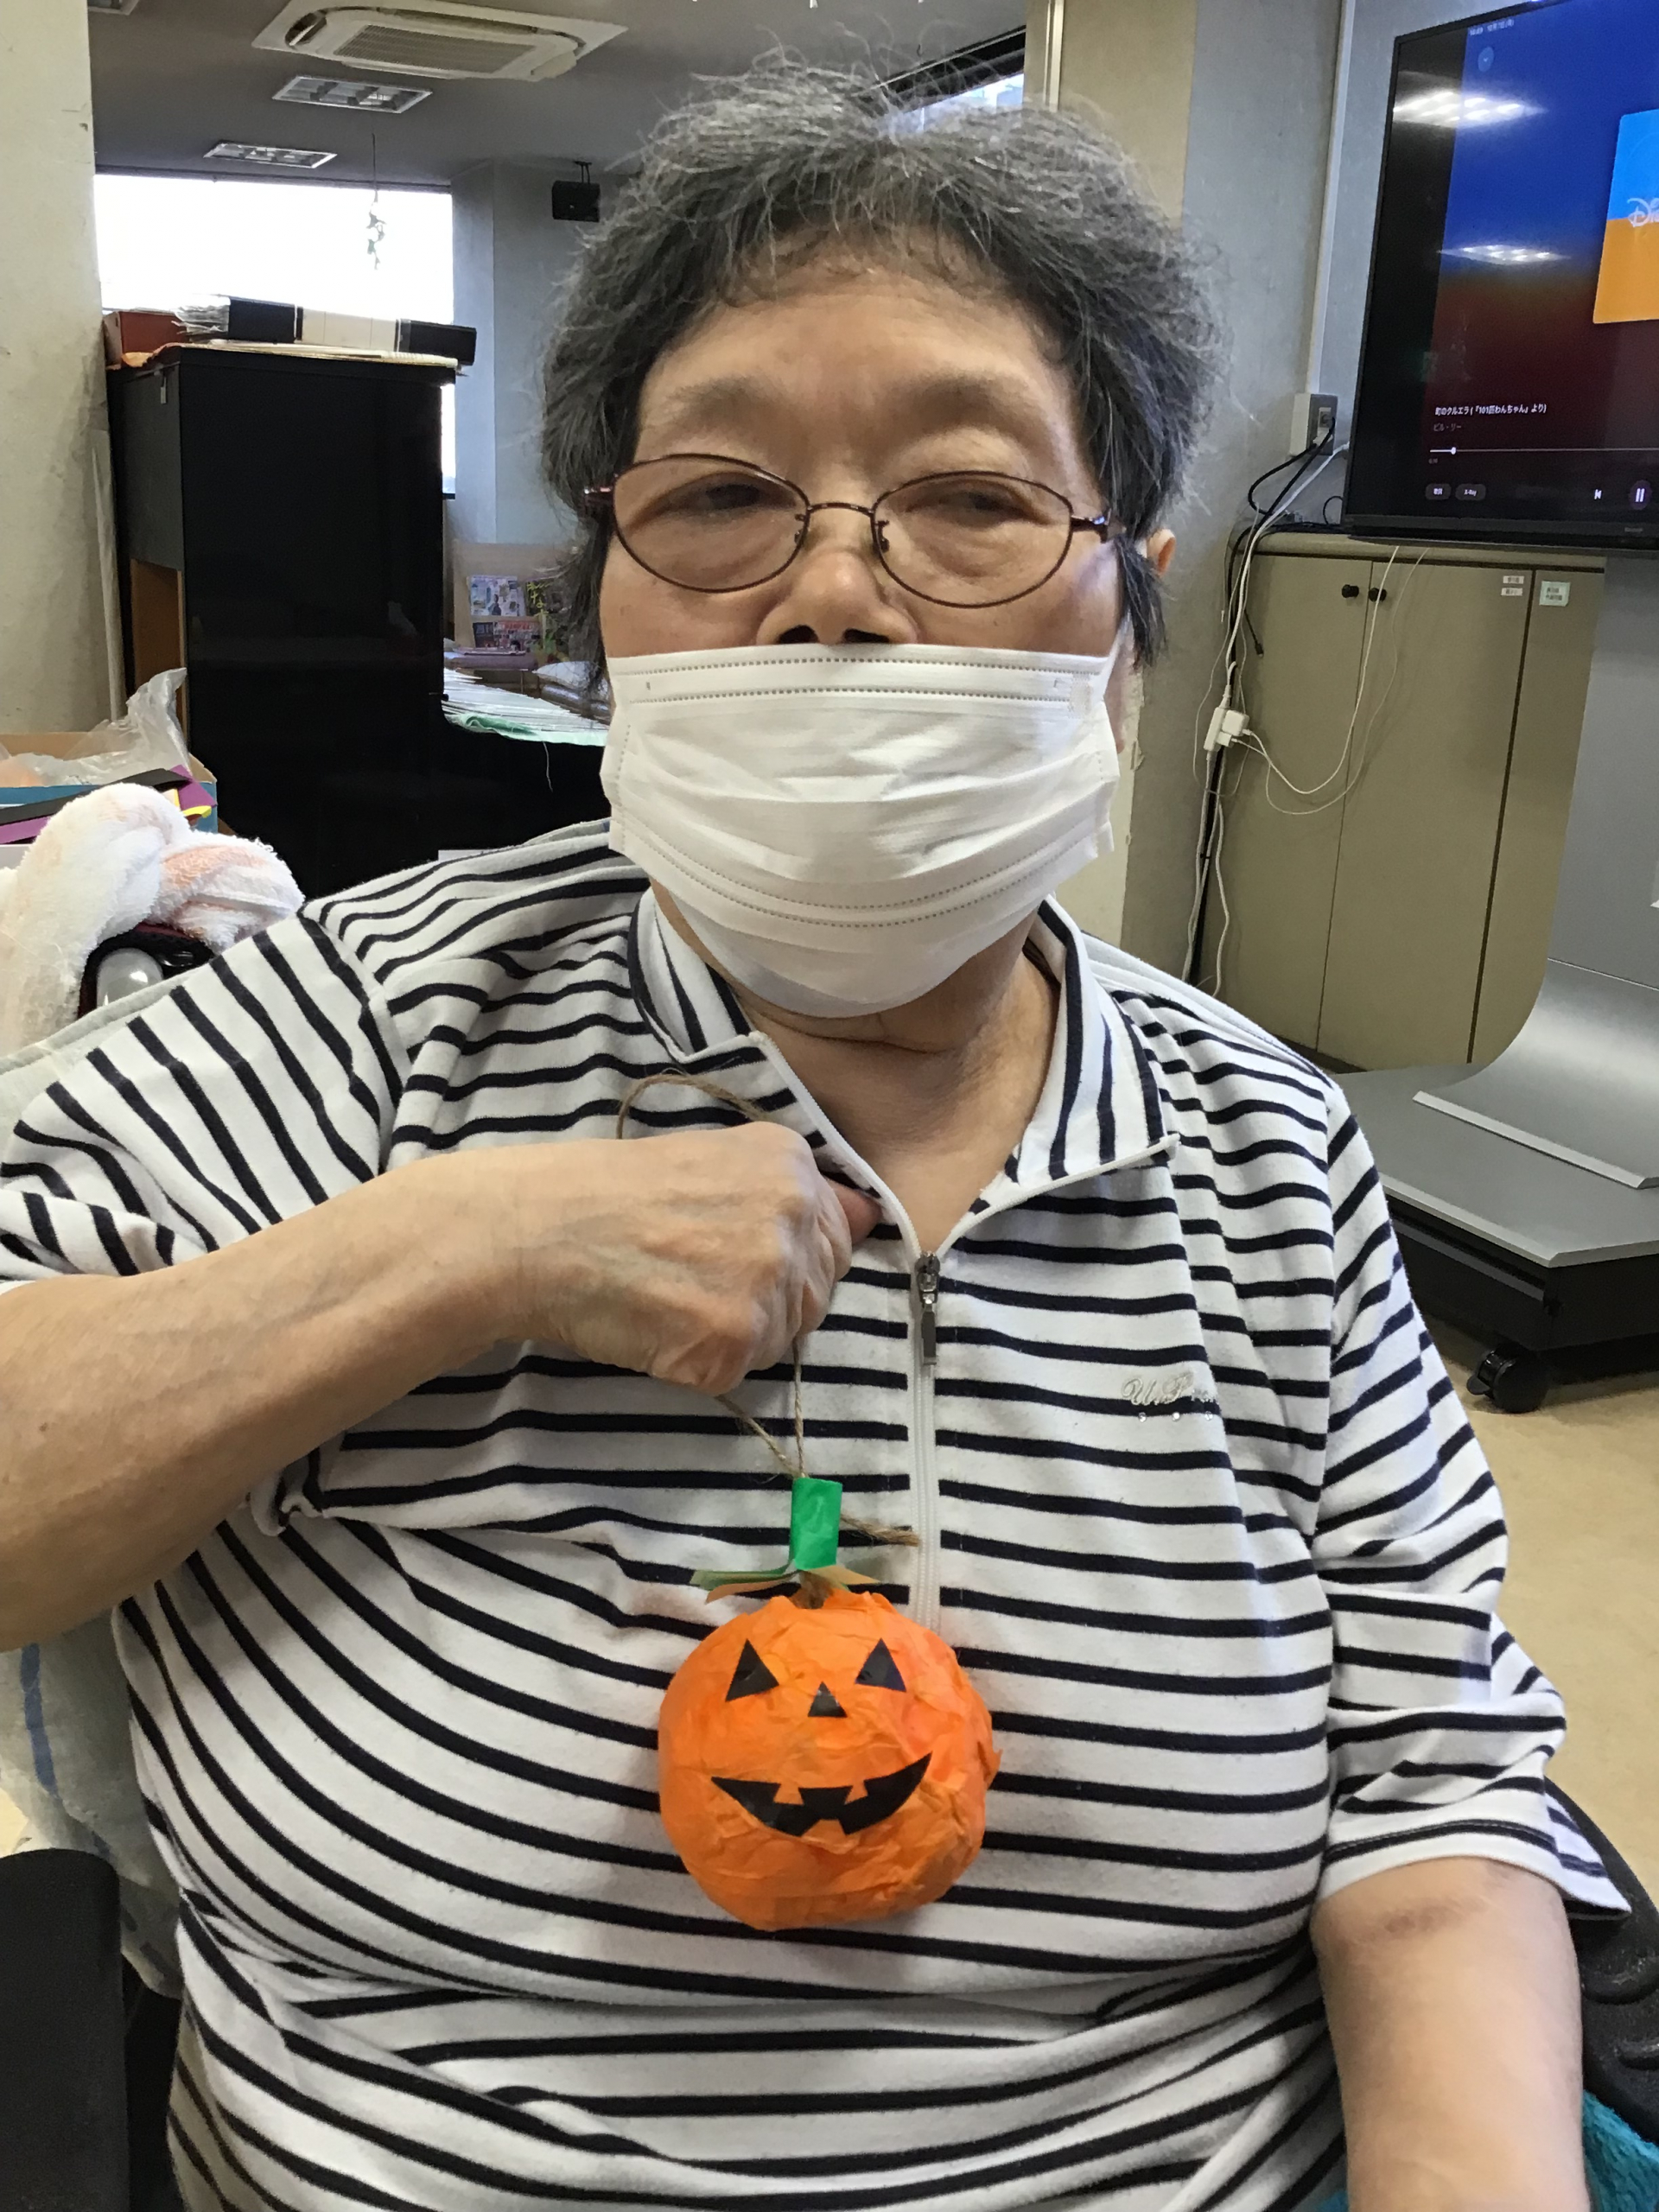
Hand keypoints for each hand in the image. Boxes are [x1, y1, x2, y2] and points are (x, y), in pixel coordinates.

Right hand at [455, 1125, 880, 1393]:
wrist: (536, 1229)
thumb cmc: (603, 1192)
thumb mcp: (709, 1159)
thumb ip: (780, 1192)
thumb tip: (864, 1219)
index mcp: (789, 1164)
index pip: (837, 1236)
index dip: (787, 1257)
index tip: (734, 1257)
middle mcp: (793, 1217)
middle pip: (814, 1293)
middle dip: (764, 1299)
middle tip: (688, 1279)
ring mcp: (768, 1281)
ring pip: (780, 1338)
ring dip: (730, 1333)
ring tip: (665, 1297)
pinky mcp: (735, 1339)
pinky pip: (734, 1372)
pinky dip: (694, 1363)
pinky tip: (652, 1325)